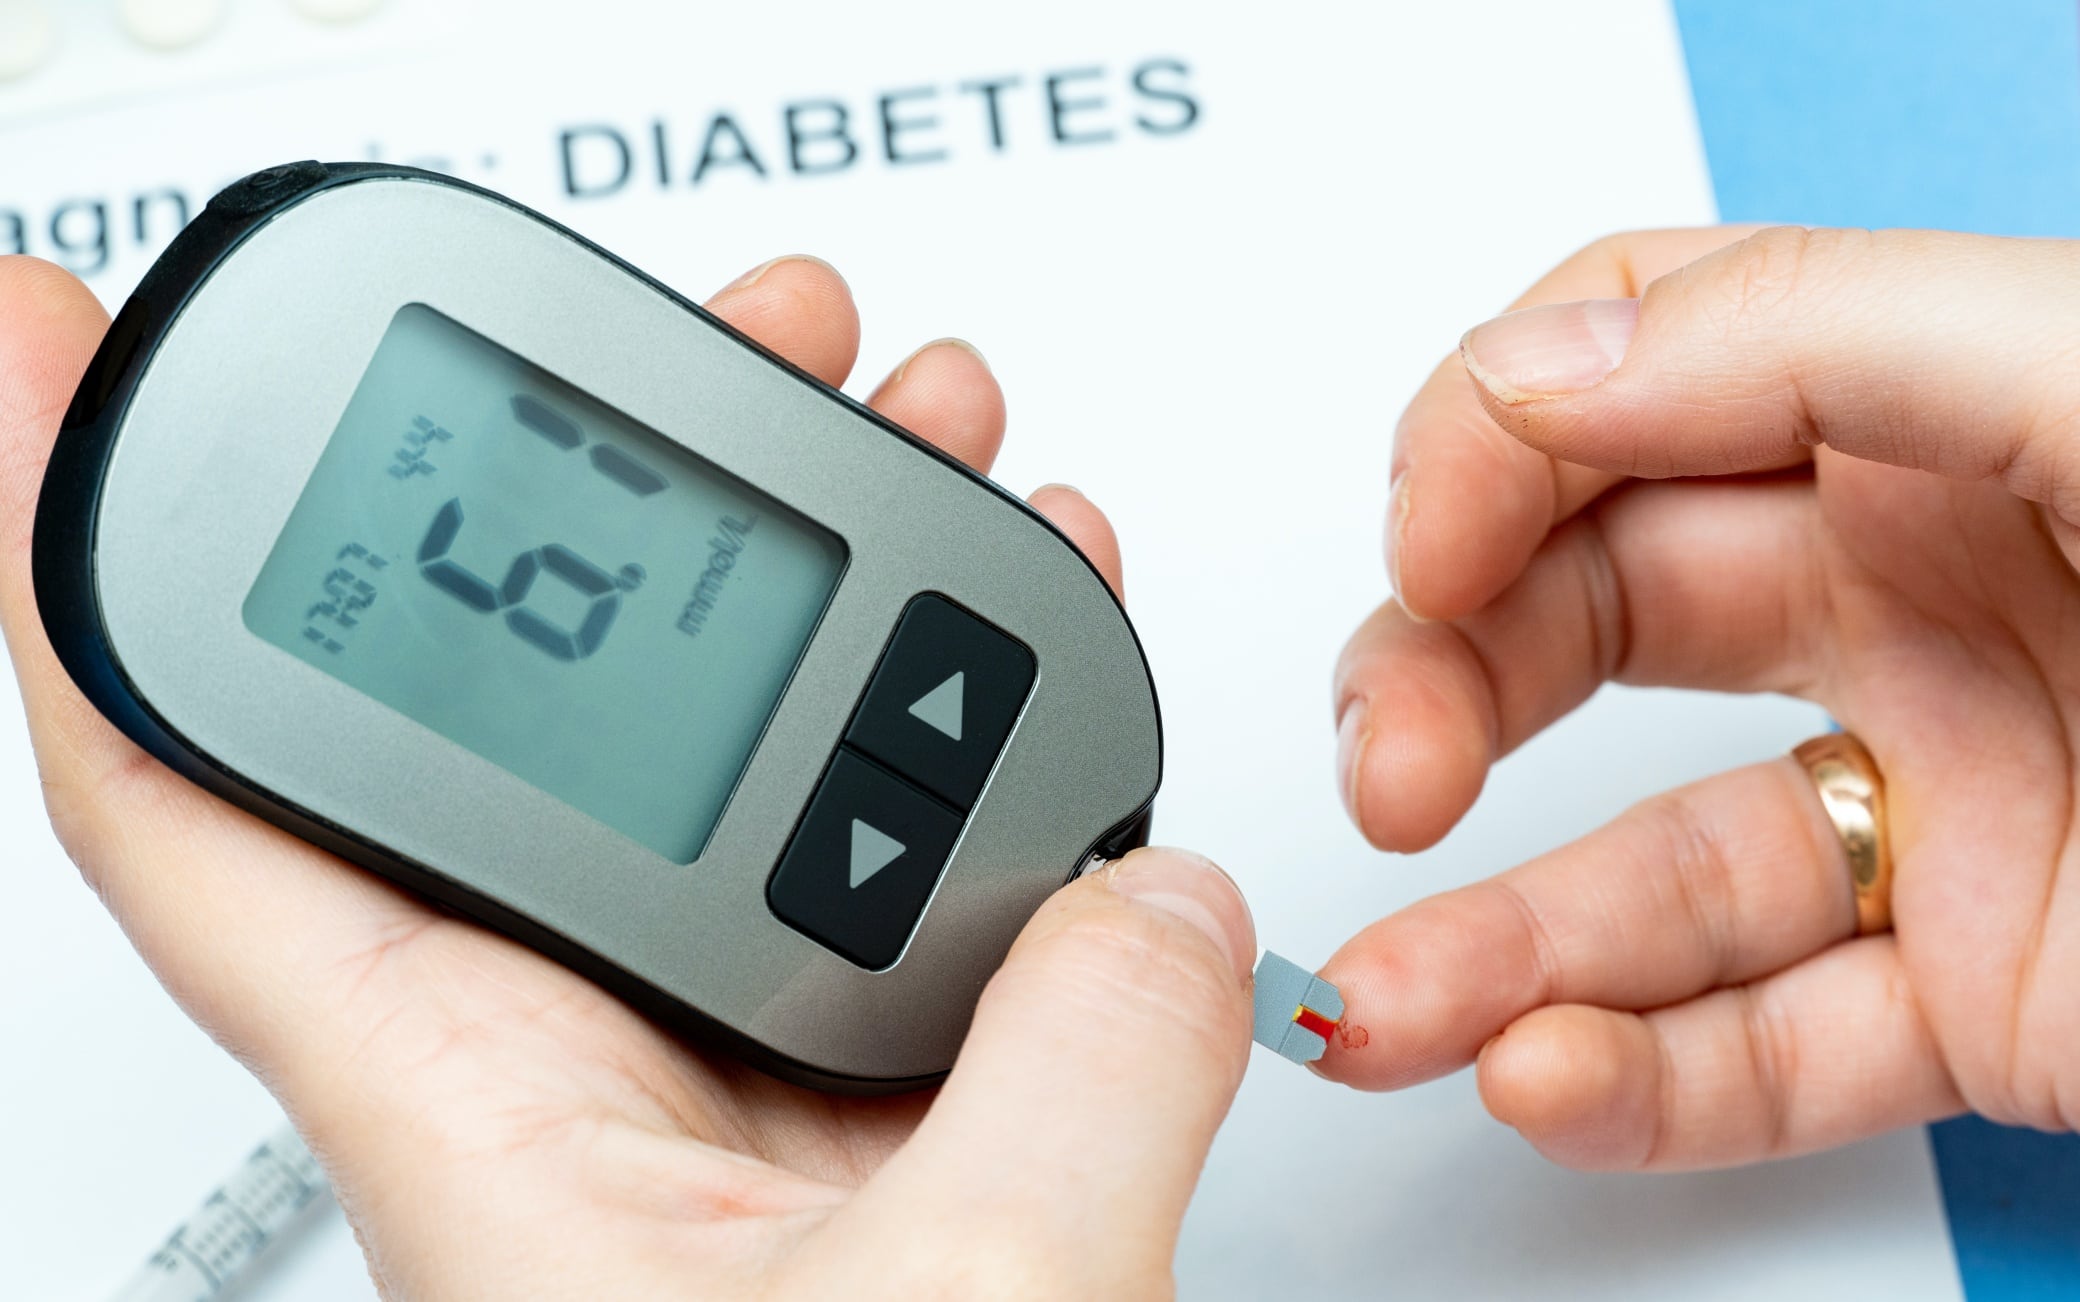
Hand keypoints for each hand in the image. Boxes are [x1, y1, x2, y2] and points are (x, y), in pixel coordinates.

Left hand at [0, 255, 1254, 1296]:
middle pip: (517, 709)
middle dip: (579, 489)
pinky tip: (1033, 622)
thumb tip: (1147, 901)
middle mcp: (576, 1069)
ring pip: (727, 762)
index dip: (78, 563)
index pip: (208, 801)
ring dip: (810, 577)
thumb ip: (1060, 1076)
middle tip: (661, 346)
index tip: (33, 369)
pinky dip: (968, 726)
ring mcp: (728, 1083)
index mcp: (483, 1106)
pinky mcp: (867, 1112)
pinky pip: (897, 864)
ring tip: (891, 421)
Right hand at [1321, 226, 2079, 1168]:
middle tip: (1392, 770)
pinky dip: (1640, 1073)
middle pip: (1590, 618)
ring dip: (1489, 943)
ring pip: (1651, 867)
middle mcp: (1928, 596)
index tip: (1430, 541)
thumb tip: (1528, 371)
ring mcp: (1948, 807)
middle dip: (1446, 684)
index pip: (1627, 377)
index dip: (1486, 440)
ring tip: (1384, 1004)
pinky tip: (1543, 1070)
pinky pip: (1771, 1040)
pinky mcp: (1992, 996)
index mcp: (1946, 409)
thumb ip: (1819, 332)